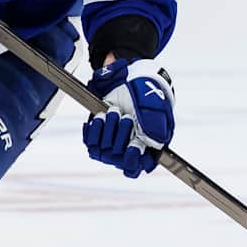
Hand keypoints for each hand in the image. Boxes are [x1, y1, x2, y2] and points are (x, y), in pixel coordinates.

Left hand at [83, 59, 174, 177]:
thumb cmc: (147, 94)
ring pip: (102, 152)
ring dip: (107, 130)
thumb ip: (157, 127)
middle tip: (126, 116)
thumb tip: (155, 143)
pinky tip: (99, 118)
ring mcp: (111, 142)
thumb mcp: (156, 108)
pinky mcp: (98, 134)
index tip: (134, 144)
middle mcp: (127, 149)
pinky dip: (93, 129)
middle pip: (117, 158)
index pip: (133, 168)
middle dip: (121, 135)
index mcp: (145, 148)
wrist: (130, 78)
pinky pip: (90, 143)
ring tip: (113, 111)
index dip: (132, 159)